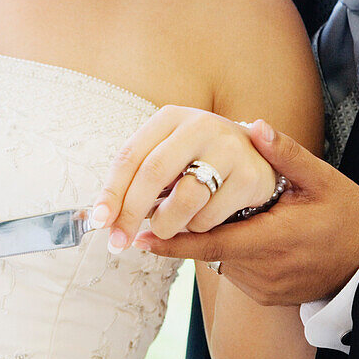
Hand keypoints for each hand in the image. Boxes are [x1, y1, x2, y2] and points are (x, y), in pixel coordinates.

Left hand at [93, 105, 277, 252]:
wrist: (258, 160)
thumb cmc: (198, 162)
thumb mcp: (167, 157)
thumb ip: (137, 179)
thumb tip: (105, 217)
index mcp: (170, 117)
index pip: (130, 155)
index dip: (111, 190)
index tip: (100, 220)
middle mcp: (200, 125)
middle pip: (153, 173)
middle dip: (131, 213)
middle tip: (118, 241)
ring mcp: (229, 149)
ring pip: (183, 199)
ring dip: (166, 224)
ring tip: (165, 226)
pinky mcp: (250, 176)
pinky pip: (209, 216)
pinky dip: (195, 228)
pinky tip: (199, 218)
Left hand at [132, 120, 358, 304]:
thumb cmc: (349, 218)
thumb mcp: (324, 181)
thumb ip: (286, 155)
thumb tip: (255, 126)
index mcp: (272, 241)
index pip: (210, 243)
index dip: (173, 240)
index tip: (141, 235)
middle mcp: (262, 271)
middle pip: (209, 251)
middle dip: (182, 232)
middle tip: (153, 213)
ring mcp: (262, 289)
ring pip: (220, 262)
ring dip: (208, 240)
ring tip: (197, 212)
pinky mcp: (265, 297)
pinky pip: (235, 273)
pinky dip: (228, 253)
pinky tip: (234, 230)